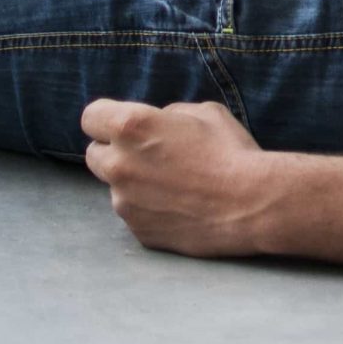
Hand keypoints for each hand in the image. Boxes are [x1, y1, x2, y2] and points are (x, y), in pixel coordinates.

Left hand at [81, 98, 271, 257]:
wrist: (252, 204)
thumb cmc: (232, 151)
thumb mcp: (205, 112)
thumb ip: (169, 115)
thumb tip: (158, 123)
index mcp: (131, 127)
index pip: (91, 117)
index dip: (106, 117)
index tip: (121, 123)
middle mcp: (119, 165)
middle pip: (94, 154)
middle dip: (114, 151)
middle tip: (149, 153)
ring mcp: (125, 203)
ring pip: (116, 187)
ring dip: (134, 182)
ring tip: (175, 184)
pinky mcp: (138, 231)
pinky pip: (135, 214)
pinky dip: (150, 209)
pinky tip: (181, 205)